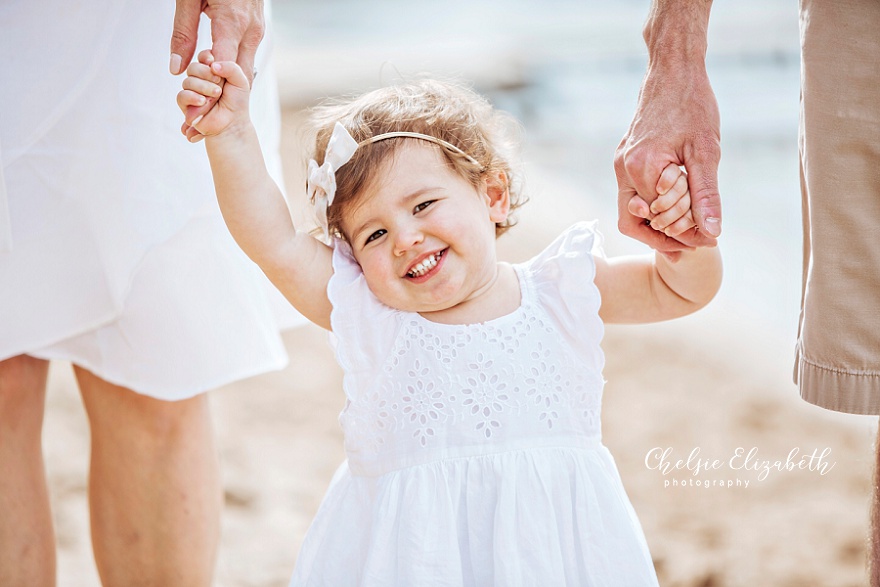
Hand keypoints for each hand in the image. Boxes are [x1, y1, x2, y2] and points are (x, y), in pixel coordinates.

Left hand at [170, 0, 263, 138]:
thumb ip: (183, 33)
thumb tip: (176, 68)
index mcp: (231, 24)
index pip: (221, 71)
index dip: (208, 98)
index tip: (193, 119)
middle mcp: (250, 33)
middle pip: (236, 79)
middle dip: (216, 106)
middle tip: (195, 128)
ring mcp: (257, 33)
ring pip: (243, 72)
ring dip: (225, 95)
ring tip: (203, 115)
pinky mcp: (257, 31)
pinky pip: (245, 60)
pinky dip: (232, 77)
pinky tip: (217, 89)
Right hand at [177, 51, 250, 141]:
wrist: (233, 123)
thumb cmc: (237, 102)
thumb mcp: (241, 81)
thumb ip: (231, 67)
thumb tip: (213, 65)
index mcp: (213, 71)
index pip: (203, 57)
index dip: (207, 58)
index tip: (213, 63)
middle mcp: (201, 79)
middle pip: (193, 67)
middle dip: (206, 74)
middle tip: (219, 85)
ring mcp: (192, 91)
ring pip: (188, 81)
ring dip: (203, 88)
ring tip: (216, 96)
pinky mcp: (186, 104)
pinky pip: (182, 96)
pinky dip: (192, 97)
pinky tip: (203, 102)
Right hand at [614, 62, 720, 251]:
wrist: (673, 70)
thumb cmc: (692, 105)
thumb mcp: (707, 152)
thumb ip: (706, 194)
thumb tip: (712, 231)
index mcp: (641, 169)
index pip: (658, 220)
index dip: (684, 234)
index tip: (710, 240)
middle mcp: (623, 169)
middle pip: (634, 223)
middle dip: (666, 236)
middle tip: (699, 240)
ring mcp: (620, 163)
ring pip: (630, 210)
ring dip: (657, 223)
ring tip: (688, 229)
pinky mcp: (624, 158)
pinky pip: (633, 193)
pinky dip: (653, 205)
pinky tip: (677, 206)